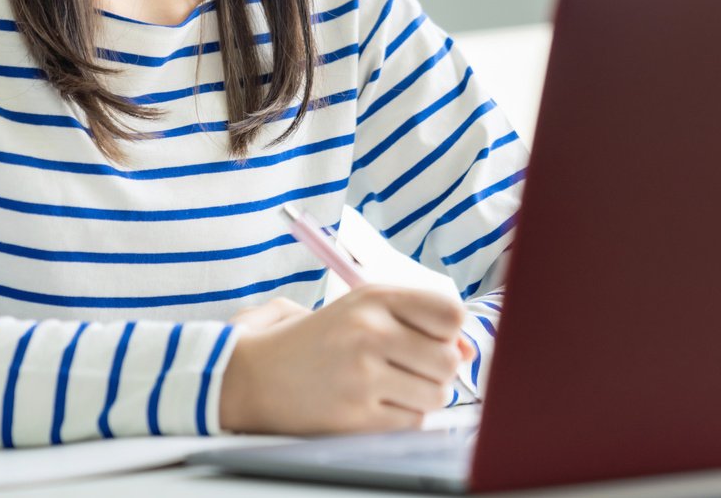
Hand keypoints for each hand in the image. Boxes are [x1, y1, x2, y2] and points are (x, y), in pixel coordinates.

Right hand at [219, 284, 470, 434]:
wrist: (251, 376)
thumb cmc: (317, 340)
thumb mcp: (362, 311)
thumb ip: (417, 321)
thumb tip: (468, 350)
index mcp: (374, 298)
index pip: (450, 313)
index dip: (450, 331)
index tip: (432, 339)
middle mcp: (370, 332)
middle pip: (448, 359)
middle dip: (438, 369)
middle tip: (411, 369)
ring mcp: (362, 376)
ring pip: (436, 394)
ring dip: (423, 396)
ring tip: (394, 388)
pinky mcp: (355, 417)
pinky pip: (411, 422)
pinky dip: (402, 419)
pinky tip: (376, 406)